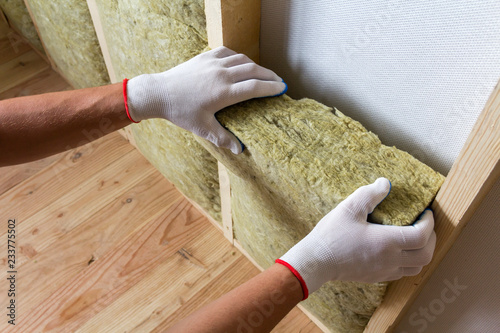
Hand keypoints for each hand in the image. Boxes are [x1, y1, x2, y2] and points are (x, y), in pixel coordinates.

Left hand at [125, 46, 286, 153]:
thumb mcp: (202, 127)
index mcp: (224, 92)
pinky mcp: (205, 56)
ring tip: (263, 73)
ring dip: (256, 66)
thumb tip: (239, 150)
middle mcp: (221, 74)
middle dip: (269, 75)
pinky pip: (228, 52)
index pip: (255, 87)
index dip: (271, 87)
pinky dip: (239, 57)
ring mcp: (213, 63)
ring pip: (242, 59)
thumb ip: (222, 138)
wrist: (158, 93)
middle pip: (253, 70)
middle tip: (279, 80)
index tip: (282, 89)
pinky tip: (241, 62)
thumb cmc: (180, 112)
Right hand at [276, 178, 435, 298]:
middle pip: (426, 255)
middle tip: (425, 225)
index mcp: (386, 242)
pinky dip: (408, 262)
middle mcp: (390, 260)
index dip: (429, 223)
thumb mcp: (349, 208)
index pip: (422, 236)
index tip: (426, 212)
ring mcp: (384, 271)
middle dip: (431, 239)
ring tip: (416, 239)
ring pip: (417, 268)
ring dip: (422, 253)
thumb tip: (385, 183)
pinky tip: (398, 250)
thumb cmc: (331, 235)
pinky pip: (402, 273)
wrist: (316, 261)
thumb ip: (369, 194)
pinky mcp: (376, 278)